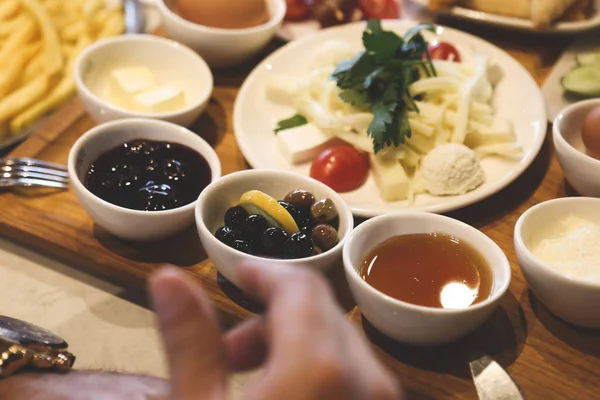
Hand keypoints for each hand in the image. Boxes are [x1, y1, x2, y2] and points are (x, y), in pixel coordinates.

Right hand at [149, 263, 399, 399]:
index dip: (265, 273)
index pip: (299, 286)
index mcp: (319, 367)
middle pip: (320, 311)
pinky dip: (320, 371)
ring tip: (250, 377)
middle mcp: (367, 378)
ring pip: (340, 342)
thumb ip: (189, 343)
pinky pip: (356, 374)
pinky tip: (286, 394)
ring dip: (294, 345)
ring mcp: (383, 399)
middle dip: (272, 317)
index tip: (240, 273)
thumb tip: (168, 277)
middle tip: (228, 350)